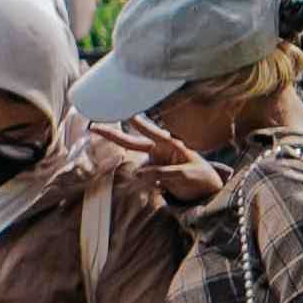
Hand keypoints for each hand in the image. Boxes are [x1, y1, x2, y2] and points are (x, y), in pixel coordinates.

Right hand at [101, 119, 223, 210]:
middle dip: (113, 134)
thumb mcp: (185, 175)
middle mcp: (159, 151)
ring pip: (135, 165)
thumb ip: (162, 173)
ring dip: (134, 172)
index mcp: (171, 144)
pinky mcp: (153, 175)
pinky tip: (152, 188)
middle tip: (94, 127)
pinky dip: (140, 184)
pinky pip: (140, 178)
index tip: (122, 111)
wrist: (208, 192)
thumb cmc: (202, 177)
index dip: (135, 121)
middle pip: (131, 142)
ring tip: (149, 178)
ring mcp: (154, 162)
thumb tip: (137, 174)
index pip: (150, 131)